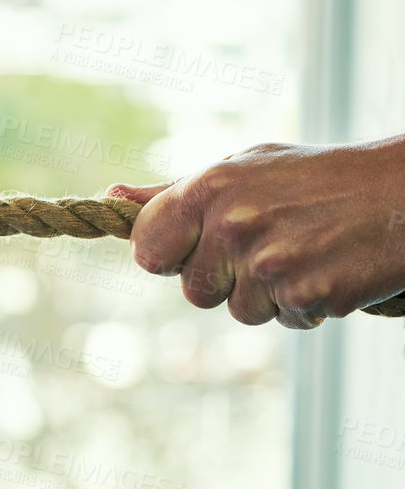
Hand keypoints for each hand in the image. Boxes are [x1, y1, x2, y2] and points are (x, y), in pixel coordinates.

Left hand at [108, 138, 404, 328]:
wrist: (404, 193)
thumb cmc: (318, 177)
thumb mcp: (245, 168)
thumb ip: (175, 192)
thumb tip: (112, 197)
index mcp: (208, 188)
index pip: (147, 248)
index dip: (167, 255)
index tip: (192, 249)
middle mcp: (232, 225)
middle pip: (193, 290)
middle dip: (225, 278)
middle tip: (271, 243)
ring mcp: (268, 264)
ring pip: (239, 311)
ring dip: (269, 294)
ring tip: (305, 252)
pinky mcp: (305, 296)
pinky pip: (286, 320)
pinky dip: (308, 305)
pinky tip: (330, 269)